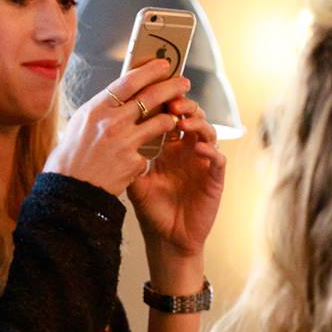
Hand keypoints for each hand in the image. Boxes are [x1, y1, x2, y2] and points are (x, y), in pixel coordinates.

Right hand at [45, 59, 185, 196]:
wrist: (70, 190)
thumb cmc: (71, 156)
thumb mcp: (81, 123)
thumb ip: (103, 109)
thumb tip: (123, 95)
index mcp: (97, 109)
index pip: (128, 82)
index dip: (149, 71)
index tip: (163, 65)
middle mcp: (112, 122)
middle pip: (150, 97)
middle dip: (171, 87)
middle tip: (184, 83)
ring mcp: (125, 142)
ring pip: (160, 123)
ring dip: (170, 119)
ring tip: (175, 119)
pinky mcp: (135, 163)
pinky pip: (149, 152)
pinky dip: (147, 153)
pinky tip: (138, 158)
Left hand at [128, 91, 226, 263]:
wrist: (167, 238)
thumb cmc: (152, 209)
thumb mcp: (135, 180)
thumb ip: (130, 158)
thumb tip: (113, 134)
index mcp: (170, 148)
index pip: (172, 117)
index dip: (166, 103)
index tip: (155, 93)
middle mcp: (188, 151)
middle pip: (192, 117)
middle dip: (185, 106)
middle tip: (172, 102)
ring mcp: (203, 163)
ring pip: (208, 132)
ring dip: (198, 123)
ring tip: (184, 122)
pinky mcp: (214, 178)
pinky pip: (218, 158)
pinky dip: (210, 150)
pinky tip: (198, 148)